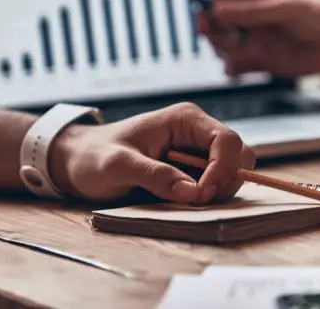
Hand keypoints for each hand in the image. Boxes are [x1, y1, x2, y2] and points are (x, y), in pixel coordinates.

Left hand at [48, 103, 254, 203]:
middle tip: (197, 200)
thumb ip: (153, 175)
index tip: (200, 195)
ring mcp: (198, 149)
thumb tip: (192, 192)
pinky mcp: (194, 168)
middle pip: (239, 155)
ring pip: (233, 171)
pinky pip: (217, 183)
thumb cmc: (94, 156)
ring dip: (217, 191)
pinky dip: (209, 196)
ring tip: (183, 200)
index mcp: (185, 119)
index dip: (223, 169)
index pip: (227, 140)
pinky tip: (181, 200)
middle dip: (226, 181)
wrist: (79, 160)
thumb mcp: (116, 166)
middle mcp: (198, 131)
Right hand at [198, 0, 319, 76]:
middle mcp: (252, 19)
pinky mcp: (264, 62)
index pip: (222, 2)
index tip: (203, 21)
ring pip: (226, 48)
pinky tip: (237, 72)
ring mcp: (257, 41)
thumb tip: (217, 8)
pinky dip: (233, 70)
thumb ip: (252, 11)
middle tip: (228, 42)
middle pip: (219, 27)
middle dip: (216, 35)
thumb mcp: (286, 9)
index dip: (209, 11)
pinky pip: (239, 67)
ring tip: (241, 55)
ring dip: (226, 53)